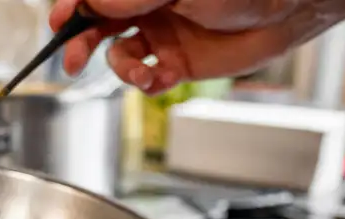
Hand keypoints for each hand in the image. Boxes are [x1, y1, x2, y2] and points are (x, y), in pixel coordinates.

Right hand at [50, 0, 344, 94]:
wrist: (286, 10)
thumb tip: (90, 3)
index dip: (71, 8)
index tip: (58, 22)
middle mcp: (148, 6)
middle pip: (97, 24)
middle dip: (80, 41)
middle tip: (71, 60)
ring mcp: (162, 34)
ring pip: (119, 55)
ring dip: (117, 68)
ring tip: (135, 73)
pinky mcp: (178, 63)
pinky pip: (147, 77)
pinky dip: (143, 83)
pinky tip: (154, 80)